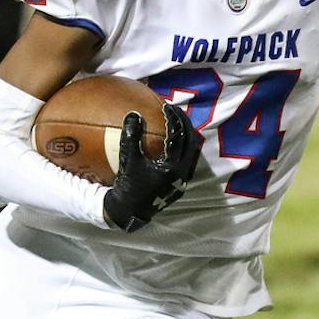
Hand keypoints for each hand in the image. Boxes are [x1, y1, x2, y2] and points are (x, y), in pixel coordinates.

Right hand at [101, 103, 202, 231]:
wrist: (129, 211)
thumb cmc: (128, 186)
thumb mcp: (128, 160)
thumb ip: (131, 137)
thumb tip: (133, 114)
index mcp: (172, 166)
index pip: (178, 136)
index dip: (174, 119)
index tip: (167, 107)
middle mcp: (181, 172)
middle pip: (190, 141)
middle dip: (184, 124)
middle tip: (176, 112)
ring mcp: (182, 180)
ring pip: (191, 152)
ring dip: (186, 137)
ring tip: (178, 125)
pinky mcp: (178, 185)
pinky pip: (186, 161)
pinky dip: (182, 149)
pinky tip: (173, 144)